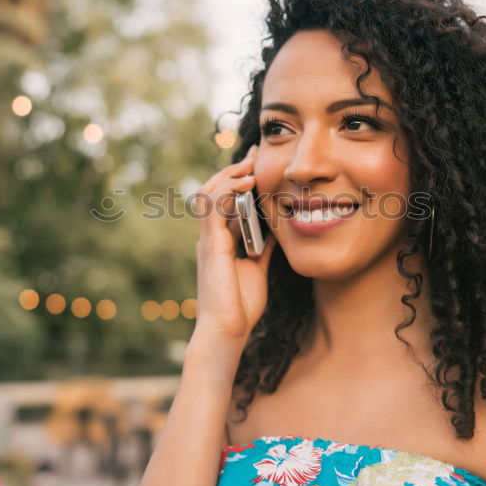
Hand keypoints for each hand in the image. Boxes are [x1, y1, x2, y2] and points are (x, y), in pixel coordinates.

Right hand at [192, 145, 276, 345]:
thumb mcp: (259, 268)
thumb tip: (278, 229)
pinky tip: (244, 183)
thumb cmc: (241, 306)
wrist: (228, 330)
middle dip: (234, 170)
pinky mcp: (210, 245)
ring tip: (249, 165)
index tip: (256, 162)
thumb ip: (263, 247)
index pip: (225, 200)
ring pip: (209, 194)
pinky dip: (227, 191)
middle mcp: (211, 237)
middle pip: (215, 191)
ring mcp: (208, 240)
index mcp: (221, 241)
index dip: (238, 179)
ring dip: (229, 176)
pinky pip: (213, 208)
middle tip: (254, 154)